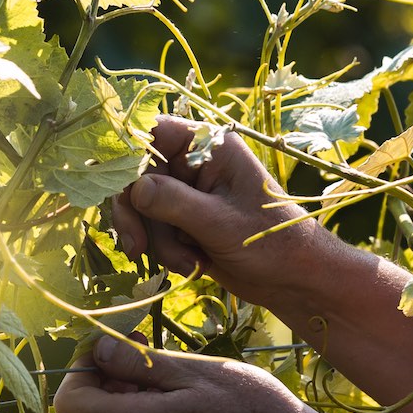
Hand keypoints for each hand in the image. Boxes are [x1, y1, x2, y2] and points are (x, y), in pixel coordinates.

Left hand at [51, 334, 340, 412]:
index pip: (69, 403)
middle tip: (147, 352)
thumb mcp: (193, 370)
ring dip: (134, 397)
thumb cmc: (251, 405)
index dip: (80, 369)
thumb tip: (95, 348)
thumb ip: (136, 363)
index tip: (111, 347)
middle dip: (110, 378)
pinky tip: (191, 404)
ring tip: (177, 378)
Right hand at [114, 117, 318, 301]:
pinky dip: (162, 250)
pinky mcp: (182, 221)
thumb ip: (174, 203)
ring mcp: (186, 193)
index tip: (118, 191)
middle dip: (139, 216)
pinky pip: (152, 229)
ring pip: (142, 207)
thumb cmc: (271, 242)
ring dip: (156, 241)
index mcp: (209, 147)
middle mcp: (193, 163)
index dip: (128, 156)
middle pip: (137, 175)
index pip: (153, 132)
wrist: (293, 279)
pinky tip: (189, 265)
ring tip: (187, 264)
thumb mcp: (221, 222)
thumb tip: (135, 189)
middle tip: (138, 249)